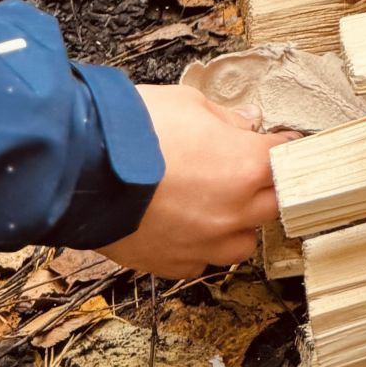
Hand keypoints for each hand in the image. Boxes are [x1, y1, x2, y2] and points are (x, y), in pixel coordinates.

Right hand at [94, 86, 292, 279]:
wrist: (80, 171)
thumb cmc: (135, 130)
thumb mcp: (189, 103)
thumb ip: (226, 120)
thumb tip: (246, 126)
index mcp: (247, 167)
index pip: (285, 159)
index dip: (283, 147)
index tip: (279, 143)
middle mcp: (233, 212)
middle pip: (275, 205)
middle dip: (268, 186)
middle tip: (252, 171)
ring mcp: (204, 243)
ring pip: (242, 244)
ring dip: (238, 224)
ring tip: (218, 205)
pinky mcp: (173, 263)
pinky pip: (202, 260)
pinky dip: (201, 245)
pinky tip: (185, 225)